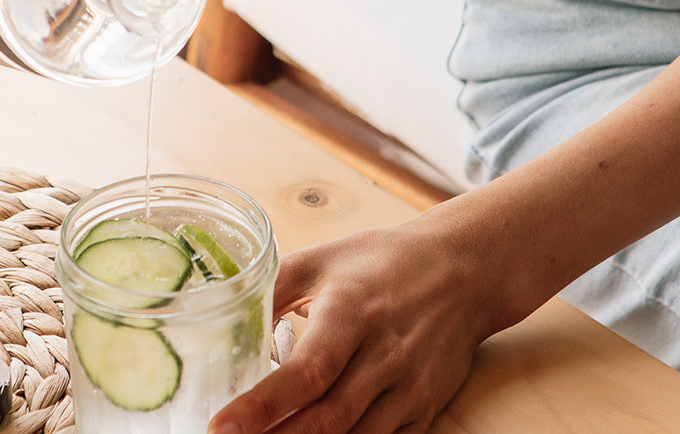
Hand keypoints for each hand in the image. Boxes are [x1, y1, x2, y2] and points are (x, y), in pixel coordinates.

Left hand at [210, 223, 502, 432]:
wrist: (464, 272)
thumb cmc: (381, 263)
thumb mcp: (319, 261)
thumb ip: (267, 289)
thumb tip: (215, 317)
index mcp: (352, 314)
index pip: (307, 372)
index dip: (261, 406)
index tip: (220, 427)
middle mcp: (385, 356)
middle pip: (326, 419)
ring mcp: (410, 388)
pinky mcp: (424, 409)